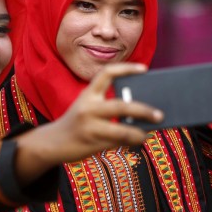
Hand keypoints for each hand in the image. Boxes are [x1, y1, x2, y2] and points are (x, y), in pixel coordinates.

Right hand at [14, 63, 162, 183]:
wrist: (51, 143)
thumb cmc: (78, 123)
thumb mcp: (88, 108)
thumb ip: (108, 106)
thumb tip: (141, 112)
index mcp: (88, 94)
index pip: (107, 73)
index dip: (126, 69)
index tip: (145, 69)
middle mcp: (88, 107)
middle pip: (121, 106)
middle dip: (143, 110)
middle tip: (160, 114)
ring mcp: (89, 126)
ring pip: (122, 129)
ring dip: (140, 132)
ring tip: (149, 133)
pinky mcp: (91, 142)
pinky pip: (117, 142)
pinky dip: (131, 142)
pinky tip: (138, 141)